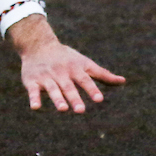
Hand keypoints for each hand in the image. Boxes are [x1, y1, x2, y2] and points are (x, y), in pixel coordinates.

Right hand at [8, 15, 125, 112]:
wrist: (38, 45)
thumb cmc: (66, 57)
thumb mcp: (84, 63)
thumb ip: (102, 74)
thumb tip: (123, 81)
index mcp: (74, 69)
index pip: (85, 80)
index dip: (92, 89)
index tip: (99, 99)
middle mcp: (60, 72)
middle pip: (68, 87)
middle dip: (74, 98)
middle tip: (81, 110)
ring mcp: (46, 77)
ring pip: (52, 89)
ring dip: (57, 98)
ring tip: (63, 109)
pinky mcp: (32, 81)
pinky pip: (33, 90)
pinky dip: (34, 98)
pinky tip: (35, 107)